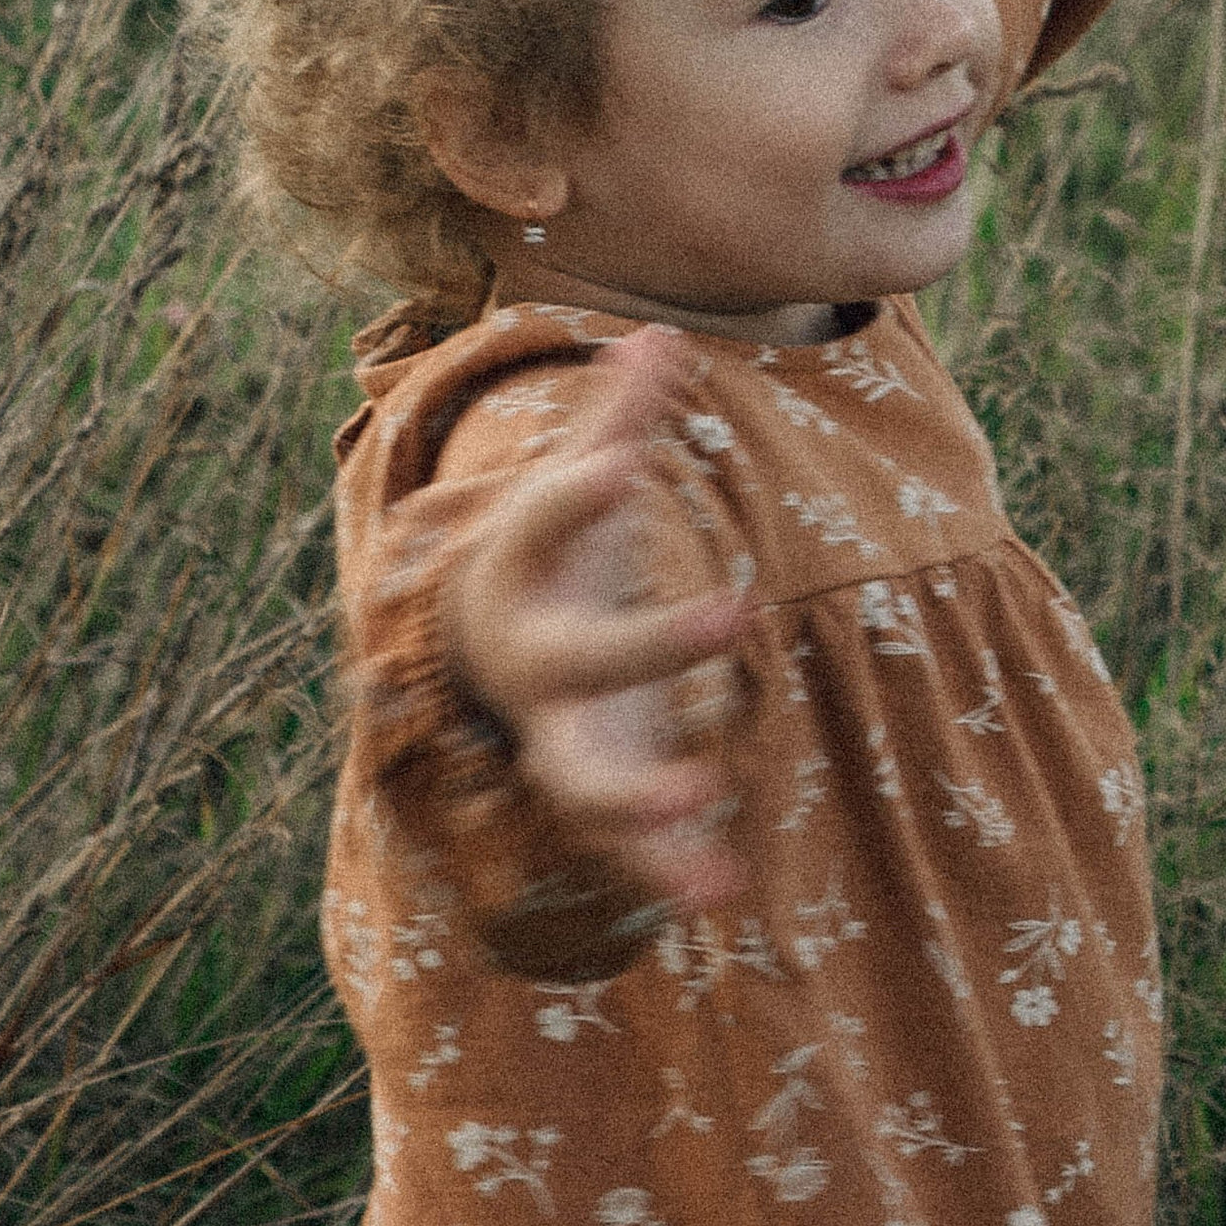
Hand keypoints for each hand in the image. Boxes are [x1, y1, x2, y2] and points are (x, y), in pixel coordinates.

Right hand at [440, 324, 755, 907]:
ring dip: (637, 799)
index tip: (620, 465)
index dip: (572, 495)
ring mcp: (561, 736)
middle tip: (736, 615)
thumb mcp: (577, 483)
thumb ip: (620, 420)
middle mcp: (536, 662)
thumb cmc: (554, 552)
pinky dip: (667, 870)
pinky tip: (721, 892)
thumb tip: (654, 332)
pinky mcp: (597, 791)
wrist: (488, 652)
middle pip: (582, 659)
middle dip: (650, 643)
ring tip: (699, 796)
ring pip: (584, 780)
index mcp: (525, 572)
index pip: (540, 527)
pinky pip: (626, 847)